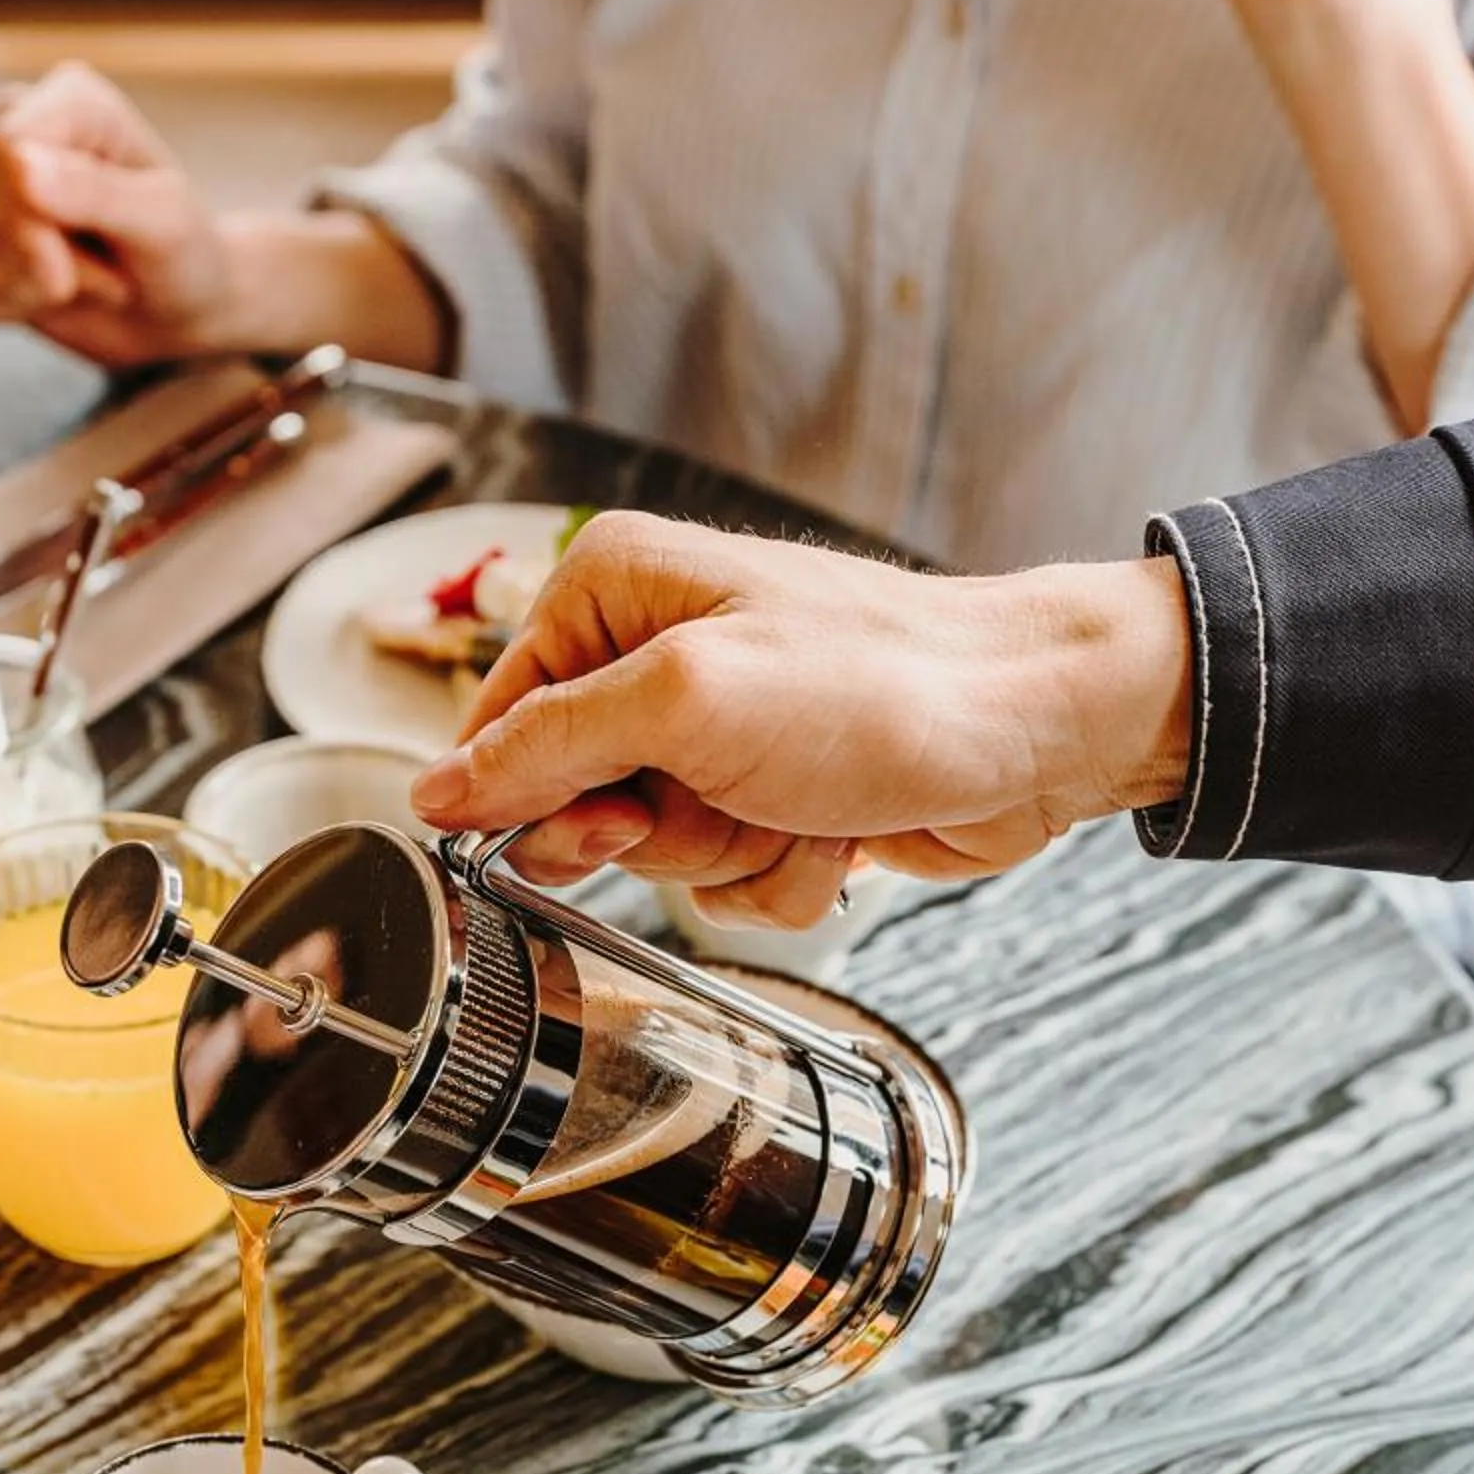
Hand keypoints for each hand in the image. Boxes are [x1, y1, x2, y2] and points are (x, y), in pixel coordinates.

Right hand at [0, 62, 454, 375]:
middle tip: (98, 279)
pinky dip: (5, 308)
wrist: (203, 307)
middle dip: (37, 265)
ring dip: (24, 291)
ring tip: (88, 286)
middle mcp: (22, 132)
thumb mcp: (161, 228)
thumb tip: (17, 165)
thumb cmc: (198, 260)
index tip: (93, 257)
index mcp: (66, 103)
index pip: (8, 158)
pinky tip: (56, 301)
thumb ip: (93, 198)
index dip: (42, 224)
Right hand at [408, 513, 1193, 922]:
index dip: (527, 793)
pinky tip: (836, 830)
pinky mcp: (774, 798)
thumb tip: (437, 790)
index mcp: (615, 594)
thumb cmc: (886, 683)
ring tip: (797, 801)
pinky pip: (729, 879)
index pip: (499, 721)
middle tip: (713, 799)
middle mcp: (661, 658)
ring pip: (656, 856)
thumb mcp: (685, 702)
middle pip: (573, 802)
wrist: (1035, 729)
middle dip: (649, 831)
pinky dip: (782, 873)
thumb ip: (546, 747)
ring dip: (727, 856)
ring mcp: (722, 736)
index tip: (589, 817)